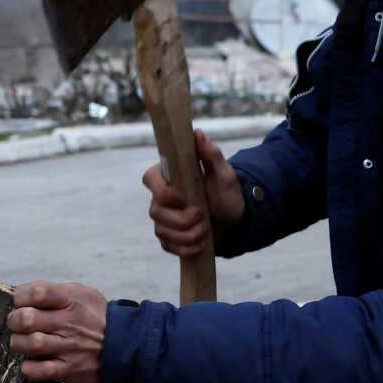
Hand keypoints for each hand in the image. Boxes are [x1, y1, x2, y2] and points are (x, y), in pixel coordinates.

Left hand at [10, 281, 106, 382]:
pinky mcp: (69, 369)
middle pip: (26, 319)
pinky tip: (32, 361)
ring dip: (18, 343)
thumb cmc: (96, 317)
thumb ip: (54, 292)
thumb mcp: (82, 294)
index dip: (21, 296)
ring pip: (29, 344)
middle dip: (14, 320)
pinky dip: (28, 367)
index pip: (36, 292)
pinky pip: (38, 371)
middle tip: (18, 323)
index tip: (21, 301)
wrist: (126, 344)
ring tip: (23, 341)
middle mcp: (69, 323)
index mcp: (71, 300)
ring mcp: (69, 347)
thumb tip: (21, 295)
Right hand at [142, 130, 244, 258]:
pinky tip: (200, 244)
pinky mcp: (169, 236)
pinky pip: (168, 246)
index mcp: (169, 176)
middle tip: (202, 216)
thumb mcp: (224, 173)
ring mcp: (163, 218)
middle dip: (181, 219)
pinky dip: (186, 248)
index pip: (149, 179)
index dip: (163, 192)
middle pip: (156, 211)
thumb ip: (211, 154)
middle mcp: (160, 197)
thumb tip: (197, 134)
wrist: (233, 219)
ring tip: (206, 230)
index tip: (183, 198)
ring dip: (188, 235)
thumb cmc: (226, 192)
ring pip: (162, 231)